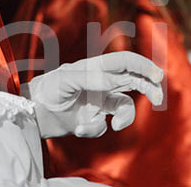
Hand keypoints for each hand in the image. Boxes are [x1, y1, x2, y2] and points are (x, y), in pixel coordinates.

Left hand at [24, 51, 163, 138]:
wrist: (32, 114)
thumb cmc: (46, 89)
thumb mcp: (66, 80)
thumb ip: (91, 79)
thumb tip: (115, 81)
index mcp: (96, 67)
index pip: (125, 62)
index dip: (142, 65)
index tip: (156, 75)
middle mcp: (101, 82)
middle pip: (133, 81)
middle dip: (148, 87)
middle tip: (158, 98)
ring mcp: (98, 101)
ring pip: (124, 106)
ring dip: (124, 117)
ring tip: (115, 125)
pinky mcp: (93, 118)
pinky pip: (105, 124)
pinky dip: (96, 128)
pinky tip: (80, 127)